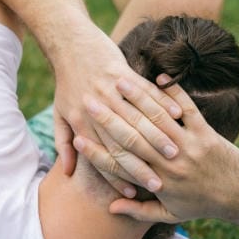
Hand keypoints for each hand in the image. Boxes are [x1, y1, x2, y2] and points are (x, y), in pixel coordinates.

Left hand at [53, 26, 182, 195]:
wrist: (71, 45)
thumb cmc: (66, 84)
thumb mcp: (60, 115)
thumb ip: (62, 143)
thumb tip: (65, 171)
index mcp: (81, 123)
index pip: (102, 156)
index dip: (116, 177)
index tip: (131, 193)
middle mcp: (96, 109)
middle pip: (123, 143)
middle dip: (142, 165)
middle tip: (161, 183)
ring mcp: (110, 91)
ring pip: (138, 120)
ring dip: (158, 138)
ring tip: (175, 155)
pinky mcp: (123, 74)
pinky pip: (147, 92)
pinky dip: (163, 104)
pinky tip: (178, 117)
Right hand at [74, 76, 238, 223]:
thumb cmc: (202, 204)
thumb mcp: (170, 214)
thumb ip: (139, 212)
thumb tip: (112, 208)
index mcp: (158, 183)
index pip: (119, 166)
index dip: (96, 153)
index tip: (77, 139)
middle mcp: (170, 164)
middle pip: (131, 138)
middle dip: (107, 119)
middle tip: (88, 102)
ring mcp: (189, 146)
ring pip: (156, 120)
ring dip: (135, 99)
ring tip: (115, 83)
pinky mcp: (206, 133)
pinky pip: (187, 108)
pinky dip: (173, 92)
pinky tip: (158, 78)